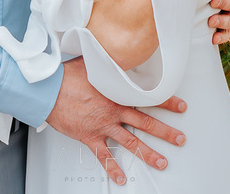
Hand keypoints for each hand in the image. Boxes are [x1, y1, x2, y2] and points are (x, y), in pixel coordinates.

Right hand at [46, 58, 185, 185]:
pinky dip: (112, 169)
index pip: (148, 98)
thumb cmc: (67, 76)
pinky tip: (121, 178)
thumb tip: (121, 51)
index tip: (180, 106)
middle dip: (165, 133)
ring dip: (148, 154)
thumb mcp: (93, 62)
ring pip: (131, 143)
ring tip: (161, 162)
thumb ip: (110, 61)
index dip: (167, 102)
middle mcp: (114, 112)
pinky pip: (104, 156)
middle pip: (145, 123)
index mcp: (117, 93)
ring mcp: (103, 126)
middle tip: (179, 139)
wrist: (49, 91)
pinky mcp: (90, 137)